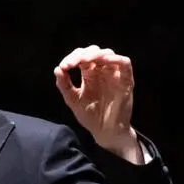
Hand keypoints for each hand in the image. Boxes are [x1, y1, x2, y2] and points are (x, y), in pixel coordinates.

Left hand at [53, 45, 140, 162]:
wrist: (105, 131)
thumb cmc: (90, 116)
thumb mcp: (73, 100)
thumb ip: (65, 85)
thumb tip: (57, 69)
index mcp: (89, 74)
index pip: (81, 57)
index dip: (72, 58)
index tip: (64, 67)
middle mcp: (102, 71)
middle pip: (94, 52)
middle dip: (82, 55)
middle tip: (72, 63)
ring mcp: (114, 74)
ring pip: (108, 54)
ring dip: (96, 55)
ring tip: (84, 61)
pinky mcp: (126, 80)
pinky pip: (125, 63)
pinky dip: (116, 59)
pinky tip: (104, 61)